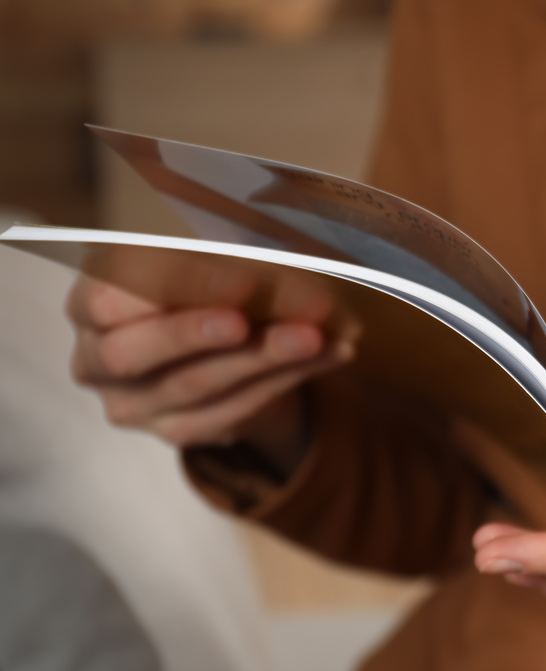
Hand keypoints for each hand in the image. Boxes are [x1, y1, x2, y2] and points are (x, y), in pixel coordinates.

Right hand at [67, 272, 353, 474]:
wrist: (218, 344)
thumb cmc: (199, 283)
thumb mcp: (197, 256)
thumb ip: (213, 248)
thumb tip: (267, 241)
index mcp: (89, 302)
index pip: (108, 298)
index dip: (171, 290)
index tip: (238, 280)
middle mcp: (97, 359)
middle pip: (137, 353)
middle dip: (201, 334)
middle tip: (254, 317)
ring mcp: (134, 403)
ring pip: (197, 384)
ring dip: (264, 357)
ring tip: (316, 334)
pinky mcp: (177, 429)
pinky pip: (234, 409)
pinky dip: (288, 378)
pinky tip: (330, 352)